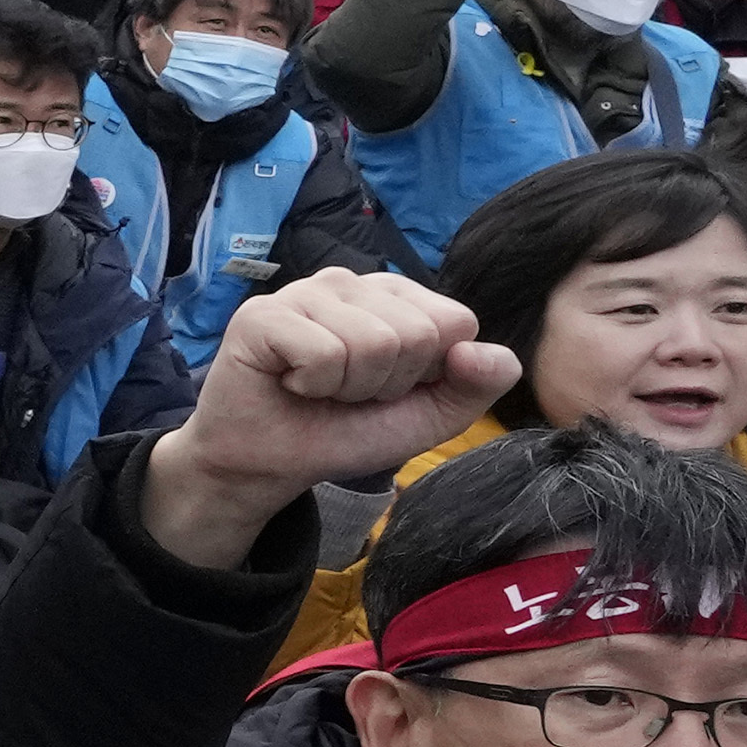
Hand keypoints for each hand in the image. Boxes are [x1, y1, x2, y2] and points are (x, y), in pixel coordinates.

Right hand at [144, 266, 518, 569]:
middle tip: (346, 392)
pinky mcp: (265, 313)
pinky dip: (312, 385)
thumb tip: (481, 351)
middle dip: (387, 384)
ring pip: (373, 343)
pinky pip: (324, 352)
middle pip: (417, 334)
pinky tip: (290, 382)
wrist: (269, 464)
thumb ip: (477, 384)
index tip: (387, 388)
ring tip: (318, 388)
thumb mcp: (429, 416)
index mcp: (397, 297)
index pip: (455, 322)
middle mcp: (354, 283)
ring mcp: (307, 291)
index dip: (427, 373)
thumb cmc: (345, 431)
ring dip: (348, 388)